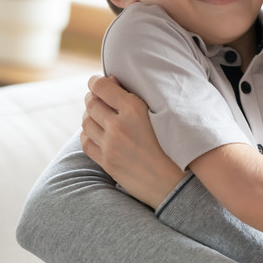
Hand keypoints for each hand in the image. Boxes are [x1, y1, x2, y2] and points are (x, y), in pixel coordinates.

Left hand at [81, 75, 183, 207]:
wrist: (176, 181)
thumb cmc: (174, 143)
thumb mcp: (159, 113)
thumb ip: (134, 97)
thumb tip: (111, 81)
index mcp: (134, 109)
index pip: (101, 87)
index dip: (96, 81)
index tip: (97, 81)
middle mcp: (118, 126)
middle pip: (91, 104)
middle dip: (92, 97)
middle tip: (99, 97)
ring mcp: (110, 146)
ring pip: (86, 122)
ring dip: (89, 115)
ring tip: (99, 115)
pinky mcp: (107, 162)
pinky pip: (86, 142)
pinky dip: (87, 133)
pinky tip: (97, 133)